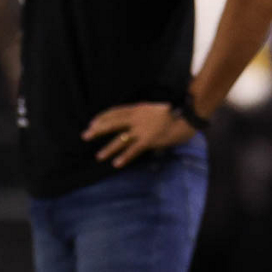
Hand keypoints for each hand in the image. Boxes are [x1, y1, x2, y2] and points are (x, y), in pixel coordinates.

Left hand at [82, 102, 196, 167]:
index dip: (102, 117)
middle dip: (98, 130)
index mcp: (138, 108)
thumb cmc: (174, 113)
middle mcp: (137, 117)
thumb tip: (134, 122)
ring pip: (120, 139)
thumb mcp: (155, 109)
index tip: (92, 122)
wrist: (186, 118)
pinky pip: (133, 150)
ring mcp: (142, 129)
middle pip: (113, 123)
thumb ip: (143, 114)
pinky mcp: (148, 140)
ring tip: (98, 156)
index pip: (115, 111)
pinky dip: (124, 157)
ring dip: (108, 148)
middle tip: (85, 135)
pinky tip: (116, 163)